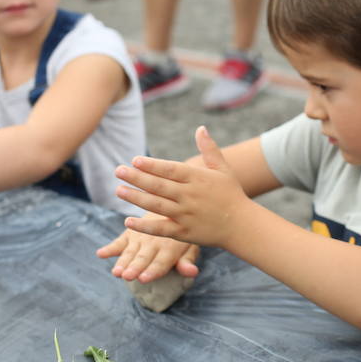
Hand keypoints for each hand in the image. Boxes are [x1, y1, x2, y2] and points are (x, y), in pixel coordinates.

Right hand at [96, 227, 200, 281]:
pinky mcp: (129, 234)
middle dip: (135, 267)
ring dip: (122, 262)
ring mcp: (140, 237)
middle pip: (143, 258)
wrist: (171, 203)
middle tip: (127, 276)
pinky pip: (119, 242)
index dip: (152, 271)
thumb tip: (192, 272)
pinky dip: (110, 248)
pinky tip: (100, 254)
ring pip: (130, 252)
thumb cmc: (183, 231)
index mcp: (171, 247)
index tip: (143, 279)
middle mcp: (154, 242)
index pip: (161, 262)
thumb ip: (188, 260)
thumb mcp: (191, 244)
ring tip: (116, 272)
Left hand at [113, 126, 248, 248]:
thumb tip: (200, 128)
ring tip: (119, 190)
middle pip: (159, 186)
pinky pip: (161, 229)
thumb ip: (209, 149)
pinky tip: (128, 222)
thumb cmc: (231, 194)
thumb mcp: (223, 169)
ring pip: (157, 205)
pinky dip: (145, 226)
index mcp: (198, 178)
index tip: (135, 160)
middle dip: (137, 178)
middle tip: (118, 171)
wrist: (242, 225)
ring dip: (136, 198)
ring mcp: (187, 215)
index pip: (171, 170)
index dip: (152, 165)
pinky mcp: (184, 233)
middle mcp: (190, 196)